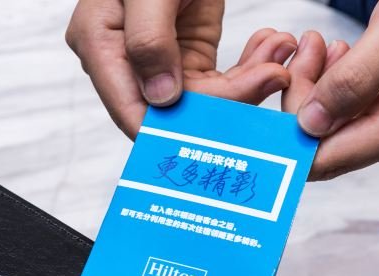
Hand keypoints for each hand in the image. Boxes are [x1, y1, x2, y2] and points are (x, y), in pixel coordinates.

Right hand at [66, 0, 296, 138]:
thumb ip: (148, 41)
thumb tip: (161, 99)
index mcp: (99, 46)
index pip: (132, 111)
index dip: (173, 132)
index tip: (222, 129)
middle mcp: (126, 62)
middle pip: (176, 111)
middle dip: (228, 100)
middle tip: (273, 77)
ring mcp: (160, 61)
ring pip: (204, 99)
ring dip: (247, 82)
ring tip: (279, 60)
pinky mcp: (187, 55)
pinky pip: (219, 79)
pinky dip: (248, 69)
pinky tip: (271, 51)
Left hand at [294, 0, 378, 179]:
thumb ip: (354, 79)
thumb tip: (311, 125)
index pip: (328, 159)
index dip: (291, 135)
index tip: (282, 93)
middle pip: (325, 144)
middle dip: (303, 100)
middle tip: (308, 50)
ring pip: (331, 129)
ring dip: (316, 89)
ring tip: (325, 48)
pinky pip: (345, 117)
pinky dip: (331, 89)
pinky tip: (341, 58)